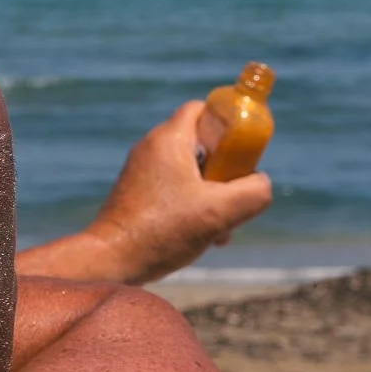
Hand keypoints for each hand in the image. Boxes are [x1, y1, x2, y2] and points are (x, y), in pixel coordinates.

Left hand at [18, 101, 273, 284]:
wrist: (109, 261)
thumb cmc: (161, 232)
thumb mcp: (220, 212)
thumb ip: (254, 192)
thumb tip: (261, 184)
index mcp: (168, 139)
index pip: (204, 109)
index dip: (230, 124)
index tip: (243, 154)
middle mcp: (151, 149)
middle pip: (202, 144)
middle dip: (225, 172)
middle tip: (234, 198)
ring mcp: (140, 172)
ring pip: (190, 173)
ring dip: (211, 197)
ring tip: (219, 230)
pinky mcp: (135, 195)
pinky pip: (173, 191)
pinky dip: (191, 208)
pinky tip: (200, 239)